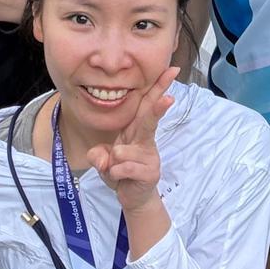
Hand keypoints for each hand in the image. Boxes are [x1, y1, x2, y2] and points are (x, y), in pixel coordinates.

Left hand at [88, 66, 176, 212]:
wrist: (132, 197)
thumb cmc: (120, 171)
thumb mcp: (103, 160)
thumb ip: (98, 155)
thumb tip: (105, 159)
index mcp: (135, 131)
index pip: (146, 105)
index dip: (158, 88)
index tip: (171, 71)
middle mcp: (145, 140)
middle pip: (150, 118)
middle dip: (159, 105)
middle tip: (170, 96)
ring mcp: (150, 156)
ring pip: (123, 151)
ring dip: (112, 163)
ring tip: (116, 170)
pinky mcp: (150, 172)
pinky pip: (123, 168)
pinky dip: (114, 174)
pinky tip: (120, 179)